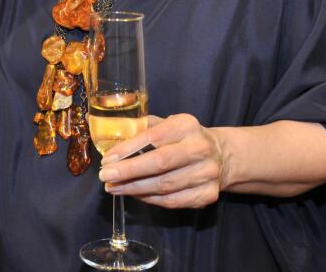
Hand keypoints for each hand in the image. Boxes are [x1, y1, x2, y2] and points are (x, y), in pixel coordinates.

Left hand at [97, 114, 227, 209]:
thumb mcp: (166, 124)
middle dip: (128, 172)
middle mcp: (200, 148)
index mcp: (186, 125)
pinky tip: (135, 195)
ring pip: (165, 186)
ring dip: (134, 189)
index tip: (107, 160)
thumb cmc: (182, 138)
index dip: (127, 150)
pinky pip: (173, 201)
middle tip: (106, 177)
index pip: (152, 138)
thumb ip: (142, 129)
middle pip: (159, 164)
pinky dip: (150, 200)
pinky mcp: (208, 194)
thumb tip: (109, 137)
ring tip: (114, 188)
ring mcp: (207, 173)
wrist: (220, 155)